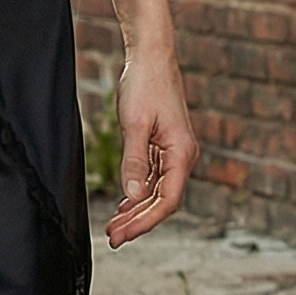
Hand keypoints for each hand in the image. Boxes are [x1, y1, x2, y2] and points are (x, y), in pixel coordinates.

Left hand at [105, 52, 197, 248]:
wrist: (151, 56)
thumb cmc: (144, 84)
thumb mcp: (134, 124)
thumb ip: (134, 161)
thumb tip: (133, 196)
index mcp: (181, 154)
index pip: (168, 201)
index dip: (145, 222)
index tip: (123, 235)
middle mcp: (183, 156)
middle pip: (163, 201)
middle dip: (138, 221)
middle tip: (112, 238)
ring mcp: (174, 152)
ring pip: (157, 191)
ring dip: (136, 210)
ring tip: (113, 227)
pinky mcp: (164, 146)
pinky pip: (153, 178)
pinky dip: (138, 194)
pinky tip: (124, 206)